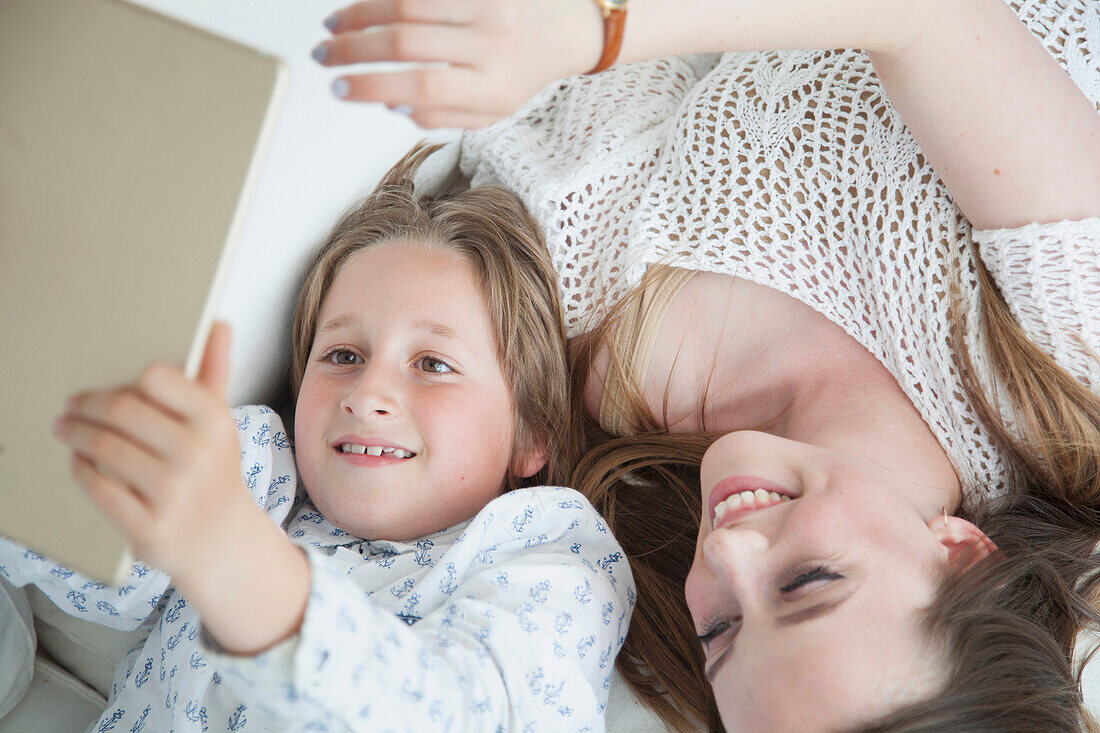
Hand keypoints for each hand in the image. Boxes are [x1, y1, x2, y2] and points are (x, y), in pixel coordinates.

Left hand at [54, 322, 252, 577]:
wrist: (223, 538)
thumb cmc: (213, 469)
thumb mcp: (219, 422)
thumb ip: (214, 372)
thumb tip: (218, 325)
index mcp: (216, 422)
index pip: (159, 378)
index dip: (131, 382)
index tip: (114, 386)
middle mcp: (198, 456)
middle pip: (123, 411)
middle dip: (87, 406)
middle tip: (71, 406)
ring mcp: (174, 494)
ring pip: (105, 449)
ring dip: (75, 435)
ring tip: (65, 429)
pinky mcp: (151, 527)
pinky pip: (99, 488)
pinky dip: (81, 470)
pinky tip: (79, 462)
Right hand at [314, 0, 604, 128]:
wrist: (566, 28)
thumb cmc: (520, 72)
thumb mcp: (490, 110)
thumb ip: (442, 114)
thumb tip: (390, 102)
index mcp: (492, 87)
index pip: (423, 87)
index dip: (373, 86)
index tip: (339, 88)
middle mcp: (491, 44)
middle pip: (406, 41)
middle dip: (353, 48)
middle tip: (322, 55)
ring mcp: (488, 6)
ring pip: (408, 5)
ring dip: (360, 15)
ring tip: (333, 28)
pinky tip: (363, 7)